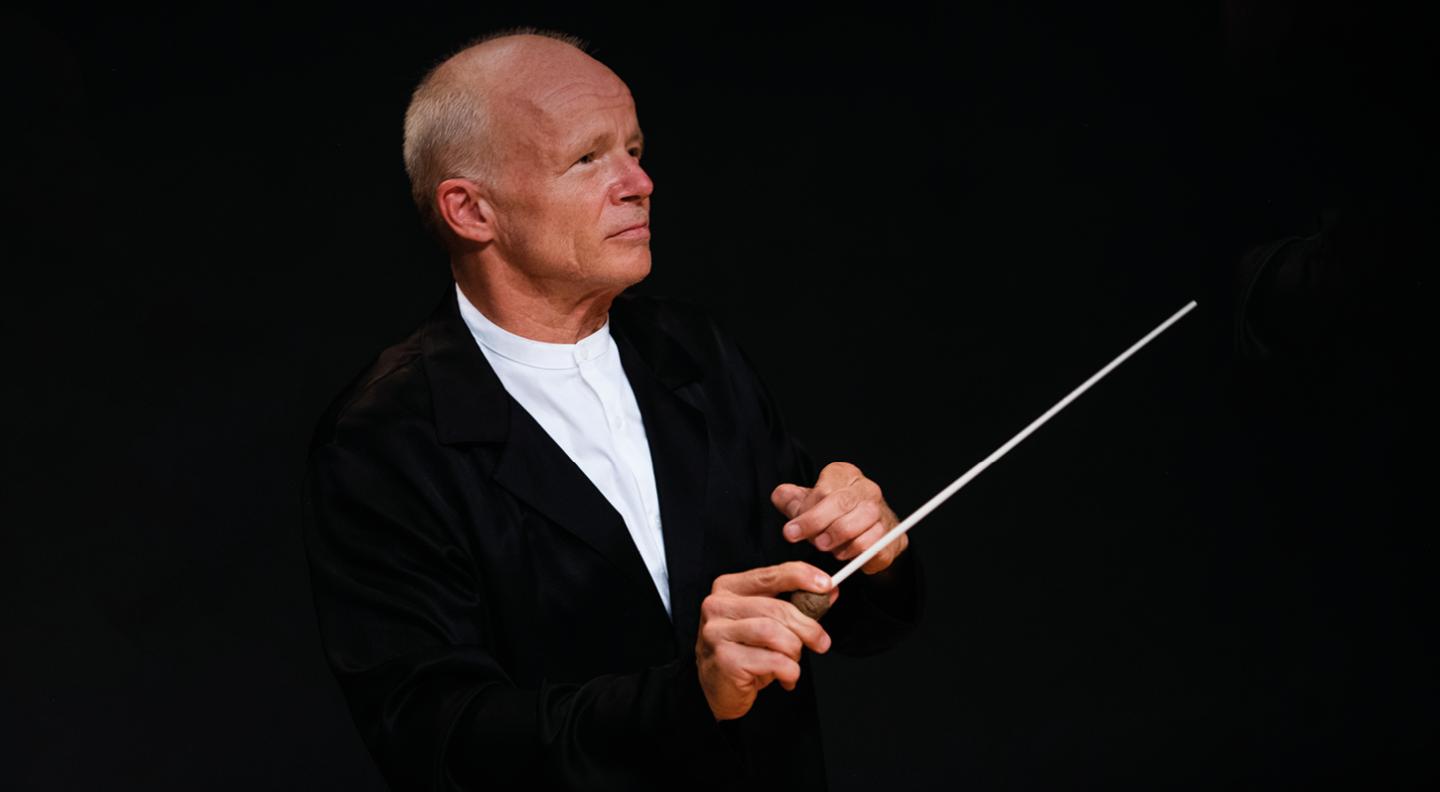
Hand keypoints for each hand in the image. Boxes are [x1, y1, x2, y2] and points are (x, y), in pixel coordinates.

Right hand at [695, 561, 836, 720]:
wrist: (720, 689)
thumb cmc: (745, 652)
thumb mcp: (770, 622)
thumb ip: (796, 605)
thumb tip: (830, 592)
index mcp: (728, 588)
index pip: (770, 575)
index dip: (801, 577)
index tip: (827, 585)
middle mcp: (718, 606)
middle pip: (776, 608)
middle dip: (807, 626)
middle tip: (821, 642)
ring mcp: (717, 632)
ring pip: (774, 633)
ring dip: (795, 650)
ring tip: (794, 662)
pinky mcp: (724, 660)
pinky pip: (772, 661)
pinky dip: (789, 671)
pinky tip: (786, 677)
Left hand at [772, 462, 908, 574]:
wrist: (861, 534)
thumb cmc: (829, 515)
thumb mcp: (805, 505)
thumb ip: (790, 500)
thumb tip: (781, 495)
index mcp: (844, 475)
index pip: (824, 491)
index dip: (807, 514)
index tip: (791, 532)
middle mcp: (867, 489)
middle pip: (842, 505)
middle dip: (820, 527)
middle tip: (812, 542)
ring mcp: (883, 512)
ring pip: (860, 527)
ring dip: (839, 543)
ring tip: (828, 548)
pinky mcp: (893, 537)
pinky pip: (873, 549)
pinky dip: (856, 556)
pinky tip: (845, 555)